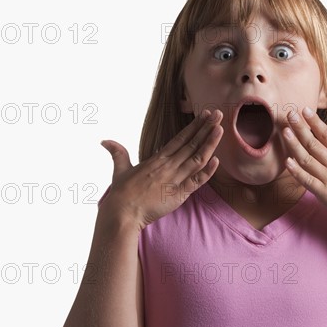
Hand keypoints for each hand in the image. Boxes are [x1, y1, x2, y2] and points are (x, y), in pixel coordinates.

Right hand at [98, 109, 223, 230]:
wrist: (123, 212)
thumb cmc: (121, 194)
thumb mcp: (120, 170)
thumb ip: (118, 153)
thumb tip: (105, 141)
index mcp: (157, 159)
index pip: (179, 138)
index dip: (194, 126)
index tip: (204, 115)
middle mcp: (168, 166)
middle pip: (191, 144)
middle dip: (206, 129)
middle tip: (219, 114)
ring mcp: (174, 180)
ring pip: (196, 159)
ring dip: (210, 144)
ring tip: (220, 130)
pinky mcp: (178, 194)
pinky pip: (196, 181)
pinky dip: (207, 172)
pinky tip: (217, 160)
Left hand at [282, 106, 326, 231]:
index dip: (315, 123)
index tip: (305, 111)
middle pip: (314, 144)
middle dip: (300, 128)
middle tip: (289, 114)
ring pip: (308, 160)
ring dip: (294, 145)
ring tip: (284, 132)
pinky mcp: (326, 195)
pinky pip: (307, 181)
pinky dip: (296, 171)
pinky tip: (287, 161)